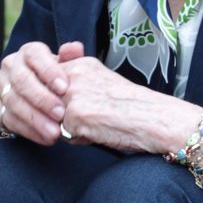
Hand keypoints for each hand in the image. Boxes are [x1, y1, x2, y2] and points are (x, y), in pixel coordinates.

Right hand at [0, 42, 75, 144]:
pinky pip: (8, 119)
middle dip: (42, 99)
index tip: (64, 87)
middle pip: (22, 80)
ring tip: (55, 132)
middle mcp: (10, 65)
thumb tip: (75, 47)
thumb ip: (71, 58)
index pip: (35, 55)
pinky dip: (28, 130)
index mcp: (28, 52)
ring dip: (35, 119)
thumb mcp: (65, 67)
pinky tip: (45, 138)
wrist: (37, 95)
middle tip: (60, 114)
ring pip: (14, 102)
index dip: (49, 71)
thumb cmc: (55, 79)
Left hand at [58, 52, 201, 153]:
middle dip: (63, 115)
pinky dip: (78, 139)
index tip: (85, 107)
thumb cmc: (133, 106)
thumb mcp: (103, 83)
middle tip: (94, 116)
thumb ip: (78, 83)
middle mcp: (74, 74)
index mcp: (82, 64)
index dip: (59, 101)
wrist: (154, 118)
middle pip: (48, 102)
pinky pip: (63, 134)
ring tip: (97, 123)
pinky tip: (99, 132)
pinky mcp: (75, 115)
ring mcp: (73, 94)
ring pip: (54, 118)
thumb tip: (54, 95)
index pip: (49, 82)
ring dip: (70, 127)